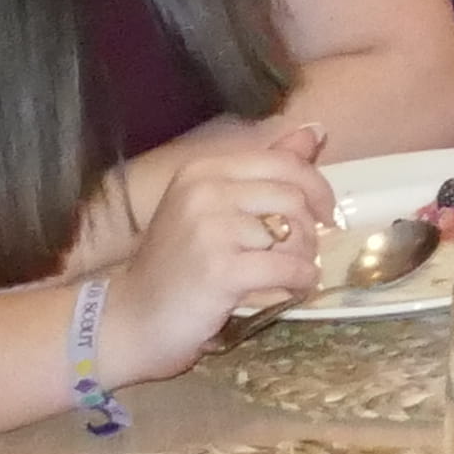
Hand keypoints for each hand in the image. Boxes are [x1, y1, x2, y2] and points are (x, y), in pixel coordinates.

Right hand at [106, 122, 335, 375]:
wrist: (129, 321)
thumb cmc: (176, 267)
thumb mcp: (214, 209)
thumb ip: (265, 171)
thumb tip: (315, 132)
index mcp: (202, 171)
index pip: (283, 162)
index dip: (315, 187)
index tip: (325, 213)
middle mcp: (203, 191)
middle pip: (292, 196)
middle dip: (310, 228)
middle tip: (304, 252)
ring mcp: (209, 230)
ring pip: (292, 232)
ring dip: (303, 257)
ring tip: (288, 274)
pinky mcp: (219, 270)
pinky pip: (286, 268)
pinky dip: (301, 280)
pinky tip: (295, 289)